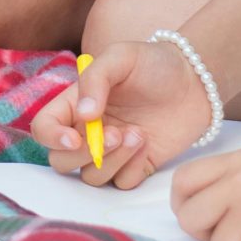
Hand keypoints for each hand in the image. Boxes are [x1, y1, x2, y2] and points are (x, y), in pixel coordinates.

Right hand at [31, 38, 213, 187]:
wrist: (196, 79)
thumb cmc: (154, 62)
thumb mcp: (121, 57)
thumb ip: (96, 79)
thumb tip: (83, 115)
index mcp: (75, 104)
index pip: (44, 129)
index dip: (52, 138)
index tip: (75, 138)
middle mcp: (87, 131)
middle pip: (62, 161)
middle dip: (85, 154)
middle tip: (116, 134)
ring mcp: (110, 152)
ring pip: (91, 177)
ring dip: (112, 161)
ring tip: (138, 134)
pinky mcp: (136, 165)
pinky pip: (121, 183)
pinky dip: (132, 169)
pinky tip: (147, 143)